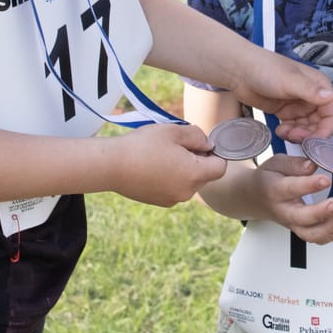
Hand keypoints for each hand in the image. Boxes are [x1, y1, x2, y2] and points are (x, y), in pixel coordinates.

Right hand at [107, 123, 225, 207]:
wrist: (112, 166)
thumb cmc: (143, 145)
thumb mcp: (174, 131)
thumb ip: (198, 136)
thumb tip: (209, 145)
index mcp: (194, 174)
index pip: (220, 167)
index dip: (215, 152)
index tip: (199, 143)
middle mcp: (187, 192)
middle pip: (205, 175)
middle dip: (198, 159)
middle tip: (177, 145)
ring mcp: (173, 199)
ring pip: (190, 181)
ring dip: (184, 168)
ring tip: (163, 154)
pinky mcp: (160, 202)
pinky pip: (176, 188)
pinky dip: (172, 177)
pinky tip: (154, 166)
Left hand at [228, 49, 332, 142]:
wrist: (240, 71)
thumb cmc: (264, 68)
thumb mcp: (289, 80)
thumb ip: (310, 90)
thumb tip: (328, 97)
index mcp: (318, 86)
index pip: (332, 112)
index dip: (326, 129)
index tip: (315, 140)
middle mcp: (311, 96)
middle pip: (320, 123)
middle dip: (310, 134)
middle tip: (295, 136)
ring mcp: (298, 104)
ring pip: (307, 128)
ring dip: (299, 135)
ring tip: (284, 132)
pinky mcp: (285, 111)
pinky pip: (294, 128)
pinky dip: (289, 133)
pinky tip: (279, 130)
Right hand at [252, 155, 332, 243]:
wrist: (253, 197)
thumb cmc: (267, 178)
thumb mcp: (275, 163)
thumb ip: (293, 164)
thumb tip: (311, 165)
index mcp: (275, 190)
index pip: (292, 189)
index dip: (309, 185)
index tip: (325, 179)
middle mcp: (283, 210)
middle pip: (301, 218)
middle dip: (320, 212)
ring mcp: (291, 223)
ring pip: (308, 234)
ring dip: (328, 227)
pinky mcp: (299, 229)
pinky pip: (314, 239)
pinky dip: (329, 234)